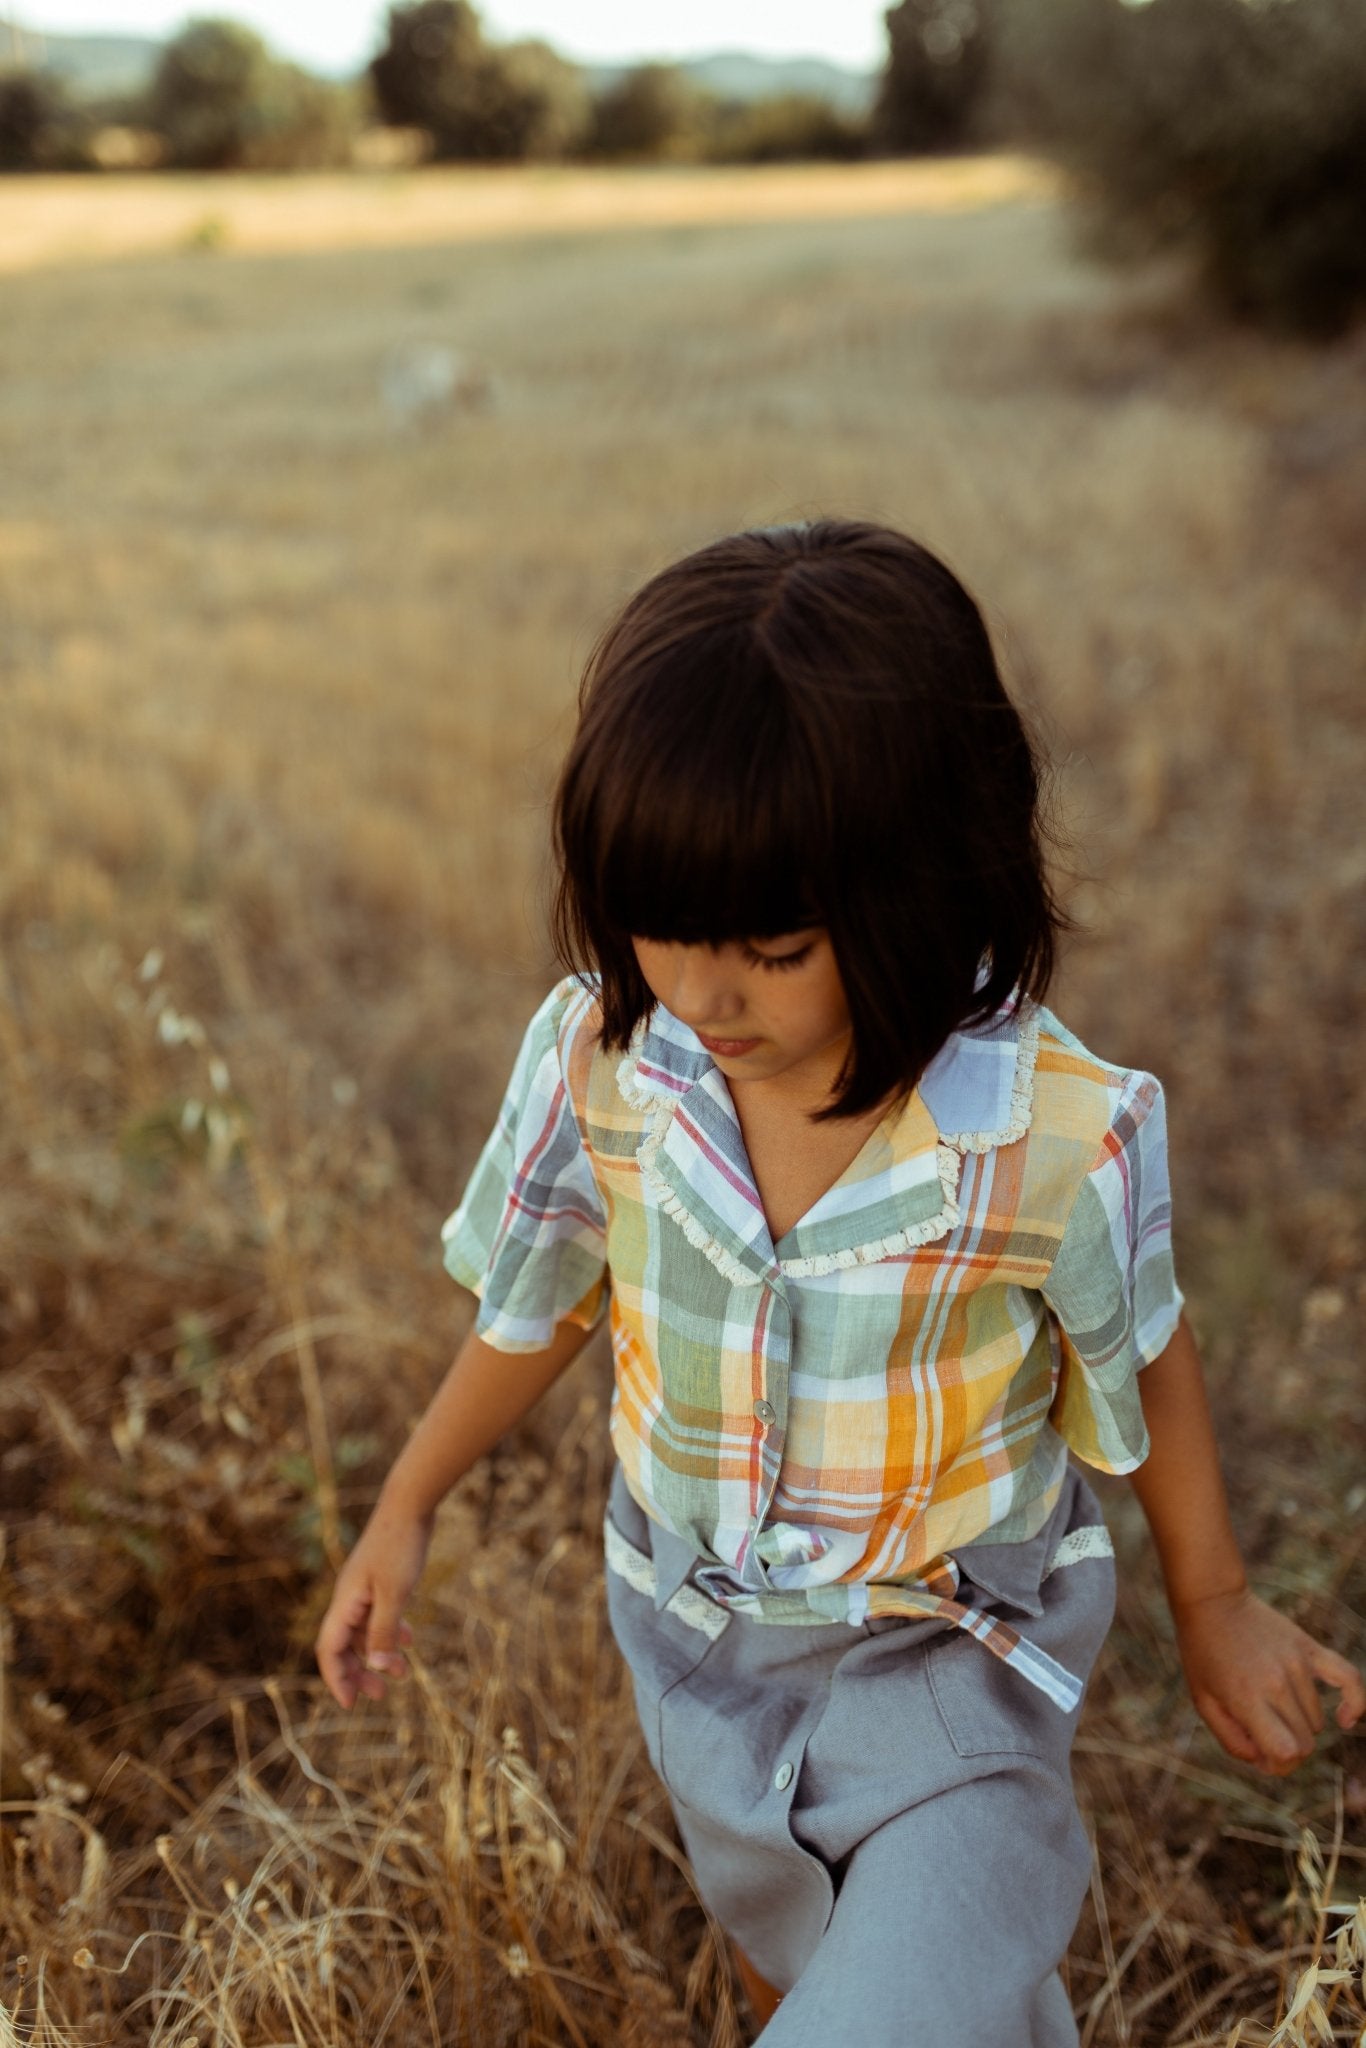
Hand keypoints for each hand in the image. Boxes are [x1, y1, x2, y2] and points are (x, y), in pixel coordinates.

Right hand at [315, 1500, 432, 1709]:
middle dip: (358, 1673)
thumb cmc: (400, 1546)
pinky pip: (378, 1615)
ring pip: (363, 1632)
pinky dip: (390, 1631)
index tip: (350, 1704)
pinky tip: (409, 1639)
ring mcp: (363, 1588)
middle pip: (343, 1645)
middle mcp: (349, 1598)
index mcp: (345, 1602)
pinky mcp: (380, 1579)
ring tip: (403, 1672)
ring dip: (378, 1653)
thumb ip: (384, 1630)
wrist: (409, 1504)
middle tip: (378, 1696)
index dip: (336, 1678)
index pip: (330, 1649)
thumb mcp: (395, 1593)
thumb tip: (376, 1668)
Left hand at [1173, 1585, 1364, 1775]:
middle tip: (1265, 1736)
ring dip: (1299, 1725)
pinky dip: (1355, 1704)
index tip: (1261, 1756)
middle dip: (1288, 1751)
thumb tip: (1267, 1761)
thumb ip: (1233, 1741)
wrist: (1212, 1601)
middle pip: (1305, 1744)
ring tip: (1270, 1707)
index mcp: (1248, 1698)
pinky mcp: (1310, 1648)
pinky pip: (1350, 1679)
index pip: (1286, 1753)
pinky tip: (1345, 1718)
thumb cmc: (1202, 1654)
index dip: (1277, 1766)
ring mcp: (1298, 1664)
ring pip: (1317, 1721)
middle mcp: (1278, 1683)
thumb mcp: (1203, 1702)